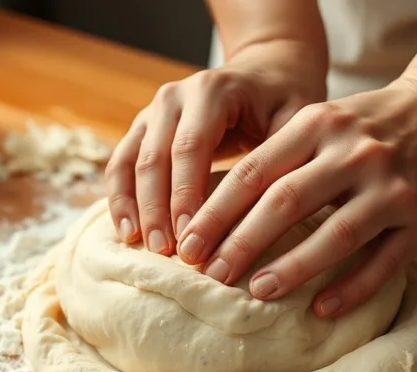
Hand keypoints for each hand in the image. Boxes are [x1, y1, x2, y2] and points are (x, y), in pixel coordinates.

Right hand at [104, 45, 325, 254]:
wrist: (267, 72)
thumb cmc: (287, 102)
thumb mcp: (295, 123)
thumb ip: (279, 161)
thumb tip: (266, 218)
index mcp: (212, 91)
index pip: (191, 147)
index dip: (186, 195)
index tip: (190, 238)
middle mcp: (175, 97)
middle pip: (155, 158)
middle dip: (157, 209)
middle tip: (165, 253)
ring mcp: (154, 111)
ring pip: (132, 162)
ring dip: (134, 207)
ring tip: (144, 248)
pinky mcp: (144, 128)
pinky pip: (122, 163)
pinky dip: (121, 198)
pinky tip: (127, 233)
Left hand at [175, 69, 416, 317]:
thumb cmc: (367, 126)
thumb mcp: (321, 121)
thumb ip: (278, 158)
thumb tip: (211, 213)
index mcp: (317, 124)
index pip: (254, 172)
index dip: (215, 213)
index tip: (188, 245)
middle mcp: (354, 153)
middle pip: (285, 202)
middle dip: (242, 243)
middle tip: (211, 275)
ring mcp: (392, 187)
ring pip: (335, 234)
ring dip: (293, 268)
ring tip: (258, 292)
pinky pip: (383, 262)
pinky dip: (350, 289)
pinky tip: (321, 309)